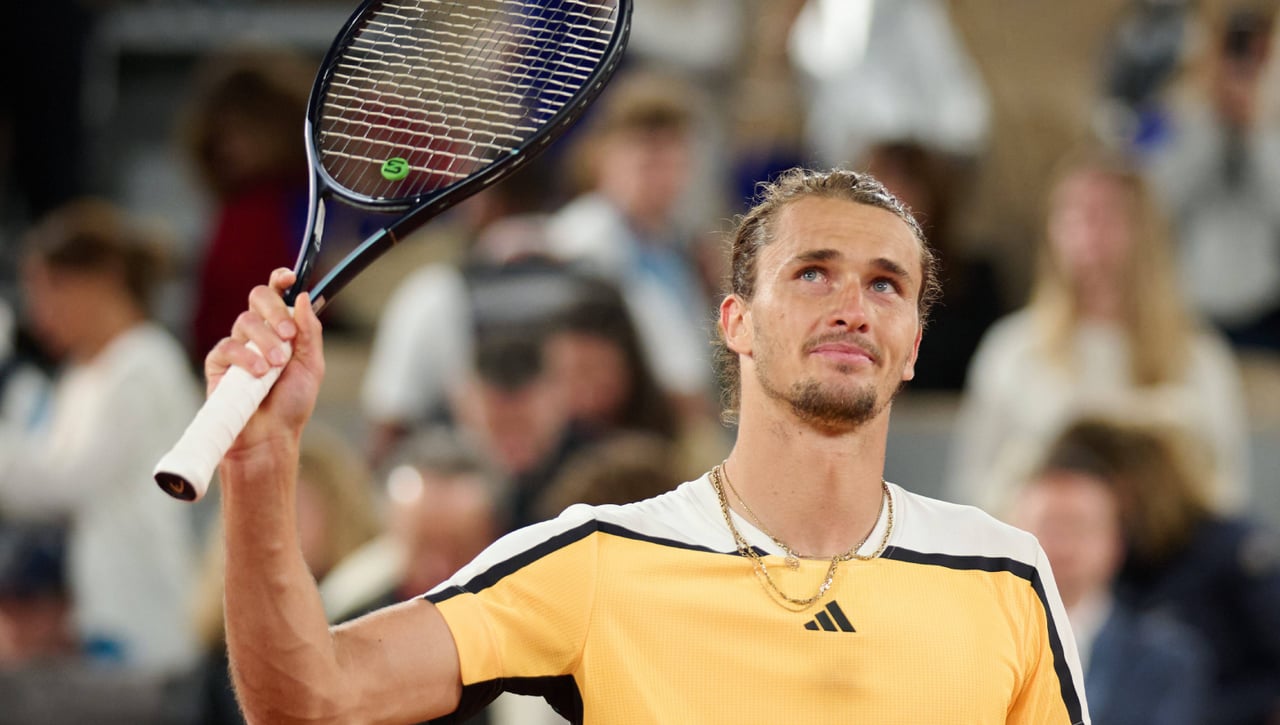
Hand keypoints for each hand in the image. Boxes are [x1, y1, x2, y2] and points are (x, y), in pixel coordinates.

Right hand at [206, 268, 324, 454]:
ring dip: (265, 341)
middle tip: (289, 337)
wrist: (271, 436)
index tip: (288, 278)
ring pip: (245, 322)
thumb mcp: (311, 365)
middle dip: (275, 311)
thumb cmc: (291, 404)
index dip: (280, 280)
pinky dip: (245, 357)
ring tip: (276, 367)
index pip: (277, 295)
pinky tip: (258, 373)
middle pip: (258, 298)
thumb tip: (302, 296)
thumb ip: (309, 332)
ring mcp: (237, 346)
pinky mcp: (218, 364)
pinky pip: (227, 347)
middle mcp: (258, 333)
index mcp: (281, 329)